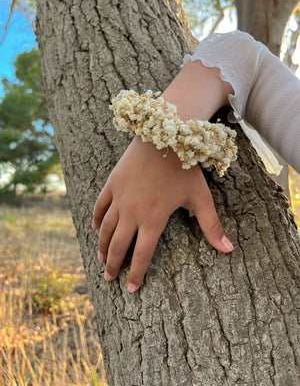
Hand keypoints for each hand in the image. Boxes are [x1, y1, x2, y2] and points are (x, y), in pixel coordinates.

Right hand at [92, 136, 233, 292]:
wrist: (164, 136)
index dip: (136, 273)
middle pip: (119, 246)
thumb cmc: (184, 168)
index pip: (142, 254)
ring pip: (107, 229)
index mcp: (153, 219)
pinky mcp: (112, 184)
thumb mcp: (201, 198)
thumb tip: (228, 250)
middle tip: (109, 278)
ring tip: (101, 259)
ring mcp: (120, 198)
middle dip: (113, 265)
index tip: (131, 288)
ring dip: (103, 246)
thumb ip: (211, 226)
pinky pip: (100, 205)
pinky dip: (97, 218)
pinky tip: (95, 228)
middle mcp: (132, 212)